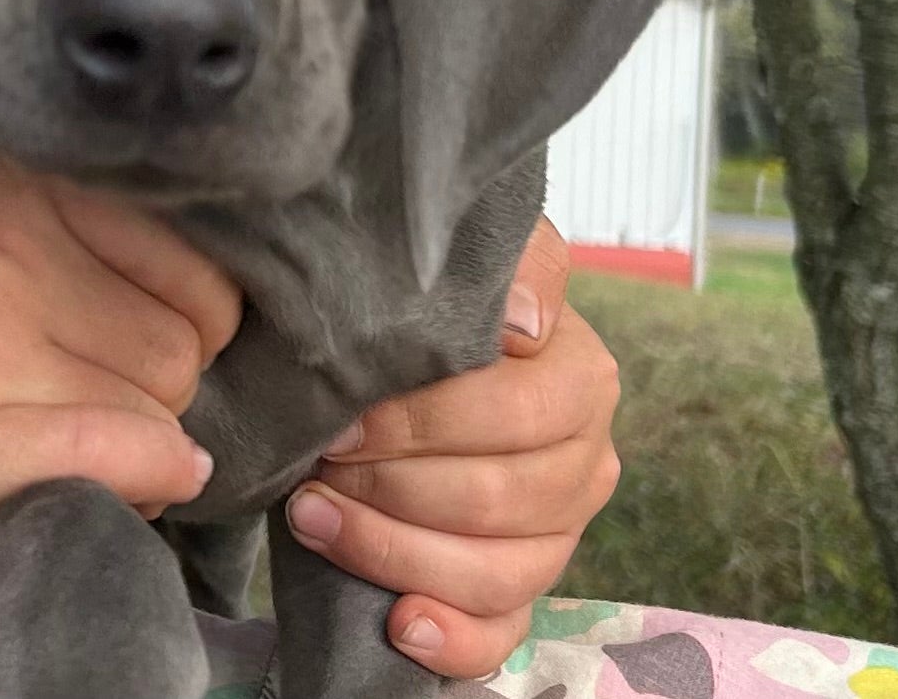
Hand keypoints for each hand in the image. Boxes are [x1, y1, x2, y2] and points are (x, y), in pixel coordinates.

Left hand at [282, 217, 619, 678]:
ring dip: (391, 552)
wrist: (404, 345)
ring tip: (311, 516)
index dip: (420, 423)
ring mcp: (558, 534)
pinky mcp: (520, 589)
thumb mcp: (473, 257)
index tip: (341, 418)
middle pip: (497, 500)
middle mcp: (586, 462)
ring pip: (494, 573)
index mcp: (582, 379)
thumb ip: (515, 262)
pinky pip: (504, 636)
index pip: (515, 416)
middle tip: (316, 462)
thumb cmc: (434, 302)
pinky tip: (397, 624)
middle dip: (389, 486)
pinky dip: (452, 640)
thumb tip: (524, 322)